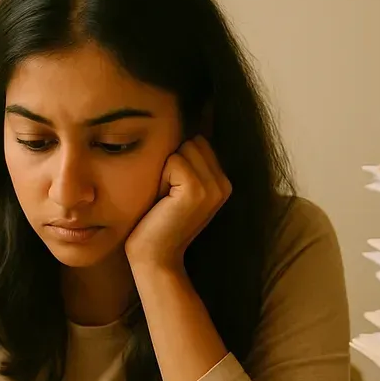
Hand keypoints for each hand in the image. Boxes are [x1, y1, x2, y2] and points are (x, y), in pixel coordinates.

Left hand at [125, 135, 231, 271]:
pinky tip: (163, 202)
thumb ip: (188, 164)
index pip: (198, 141)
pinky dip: (161, 178)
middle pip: (192, 141)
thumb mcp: (178, 189)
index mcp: (222, 181)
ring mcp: (213, 187)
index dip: (177, 161)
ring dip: (166, 170)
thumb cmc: (158, 222)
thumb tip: (185, 123)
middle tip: (167, 195)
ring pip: (183, 148)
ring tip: (165, 198)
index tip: (173, 191)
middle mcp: (224, 183)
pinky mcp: (197, 190)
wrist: (155, 257)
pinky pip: (173, 160)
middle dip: (172, 163)